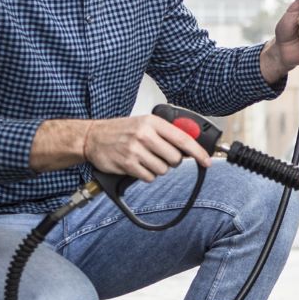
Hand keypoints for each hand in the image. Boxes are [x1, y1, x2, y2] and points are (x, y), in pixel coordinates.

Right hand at [82, 116, 211, 182]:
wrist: (92, 137)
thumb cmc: (122, 130)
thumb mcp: (145, 123)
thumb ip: (167, 132)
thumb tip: (192, 147)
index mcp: (152, 122)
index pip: (183, 139)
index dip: (198, 152)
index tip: (206, 161)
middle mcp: (144, 135)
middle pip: (175, 159)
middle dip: (172, 161)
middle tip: (161, 156)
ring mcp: (135, 150)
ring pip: (163, 170)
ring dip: (158, 168)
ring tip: (146, 159)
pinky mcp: (127, 164)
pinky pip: (149, 177)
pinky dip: (147, 175)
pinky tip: (138, 165)